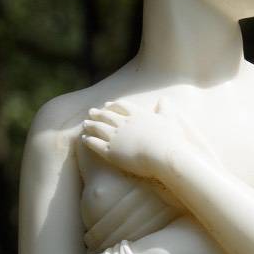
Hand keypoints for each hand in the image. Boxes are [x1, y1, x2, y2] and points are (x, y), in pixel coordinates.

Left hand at [81, 97, 211, 188]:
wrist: (163, 154)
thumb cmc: (170, 139)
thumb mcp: (169, 119)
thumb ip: (165, 108)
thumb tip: (164, 99)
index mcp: (137, 115)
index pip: (122, 107)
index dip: (113, 105)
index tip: (107, 104)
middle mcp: (124, 123)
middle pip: (108, 116)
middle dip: (98, 113)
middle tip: (91, 112)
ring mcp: (116, 137)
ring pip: (99, 128)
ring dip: (91, 125)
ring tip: (85, 123)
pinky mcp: (111, 152)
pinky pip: (96, 144)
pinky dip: (89, 140)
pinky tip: (83, 138)